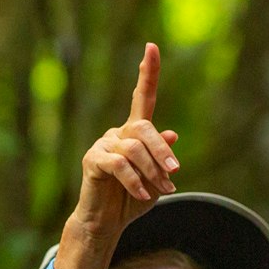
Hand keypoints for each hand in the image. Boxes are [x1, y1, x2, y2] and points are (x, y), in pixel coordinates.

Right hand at [73, 43, 179, 236]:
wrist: (108, 221)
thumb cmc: (133, 198)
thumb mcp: (157, 178)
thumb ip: (163, 157)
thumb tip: (172, 135)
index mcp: (135, 132)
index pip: (142, 97)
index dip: (147, 73)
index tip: (151, 47)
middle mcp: (118, 133)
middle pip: (145, 128)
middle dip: (162, 151)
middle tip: (175, 171)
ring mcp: (104, 144)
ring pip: (134, 149)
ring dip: (152, 171)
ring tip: (161, 189)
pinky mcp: (93, 160)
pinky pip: (119, 165)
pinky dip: (135, 180)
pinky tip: (144, 194)